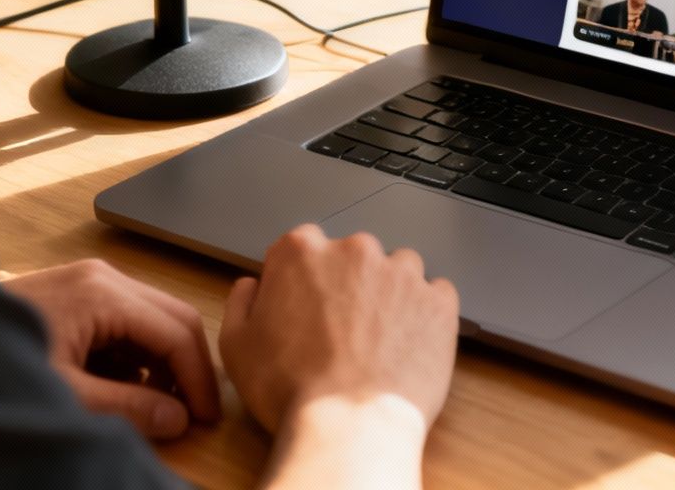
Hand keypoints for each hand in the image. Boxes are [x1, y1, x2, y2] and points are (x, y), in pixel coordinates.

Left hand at [3, 259, 220, 439]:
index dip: (198, 380)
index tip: (207, 419)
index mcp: (102, 294)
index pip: (176, 333)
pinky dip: (137, 351)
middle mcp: (103, 276)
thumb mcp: (66, 395)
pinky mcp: (77, 290)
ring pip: (153, 316)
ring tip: (159, 406)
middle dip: (189, 367)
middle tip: (195, 413)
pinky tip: (126, 385)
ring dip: (164, 360)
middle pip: (173, 316)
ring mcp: (89, 279)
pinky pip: (127, 317)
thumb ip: (126, 407)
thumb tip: (177, 419)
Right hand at [220, 225, 459, 434]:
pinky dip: (426, 315)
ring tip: (379, 342)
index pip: (302, 247)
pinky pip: (436, 295)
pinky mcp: (438, 302)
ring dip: (391, 296)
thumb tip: (252, 286)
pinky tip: (410, 346)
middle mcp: (354, 250)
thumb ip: (241, 302)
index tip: (305, 308)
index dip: (302, 280)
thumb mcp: (236, 346)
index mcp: (302, 252)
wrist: (348, 427)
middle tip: (341, 333)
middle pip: (353, 257)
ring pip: (399, 271)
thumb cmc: (291, 390)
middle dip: (349, 286)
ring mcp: (402, 273)